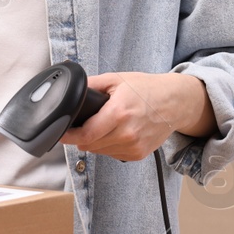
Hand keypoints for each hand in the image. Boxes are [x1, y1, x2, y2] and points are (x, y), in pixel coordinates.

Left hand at [59, 71, 215, 161]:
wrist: (175, 102)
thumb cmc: (147, 89)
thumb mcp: (116, 79)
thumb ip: (91, 85)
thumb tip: (71, 90)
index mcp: (119, 113)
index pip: (85, 135)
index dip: (68, 136)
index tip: (59, 133)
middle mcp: (127, 133)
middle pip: (89, 145)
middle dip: (81, 136)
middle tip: (83, 124)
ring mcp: (133, 146)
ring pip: (99, 151)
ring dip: (94, 142)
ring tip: (103, 125)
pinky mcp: (137, 154)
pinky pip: (112, 154)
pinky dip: (107, 146)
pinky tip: (115, 132)